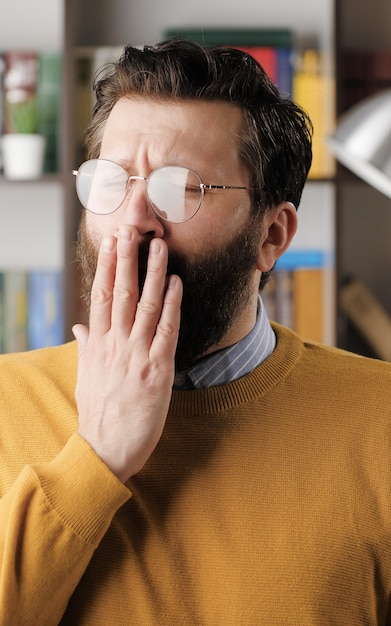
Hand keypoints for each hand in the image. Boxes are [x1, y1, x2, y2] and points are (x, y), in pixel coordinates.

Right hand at [72, 226, 181, 481]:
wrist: (105, 449)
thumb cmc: (98, 413)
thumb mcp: (86, 377)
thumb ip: (86, 347)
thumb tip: (81, 327)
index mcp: (97, 344)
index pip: (99, 296)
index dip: (106, 266)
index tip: (110, 242)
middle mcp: (115, 345)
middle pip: (119, 293)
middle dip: (126, 259)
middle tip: (131, 229)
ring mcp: (136, 356)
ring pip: (144, 306)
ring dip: (152, 273)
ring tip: (158, 246)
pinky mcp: (157, 371)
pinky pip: (166, 332)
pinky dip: (171, 306)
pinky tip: (176, 284)